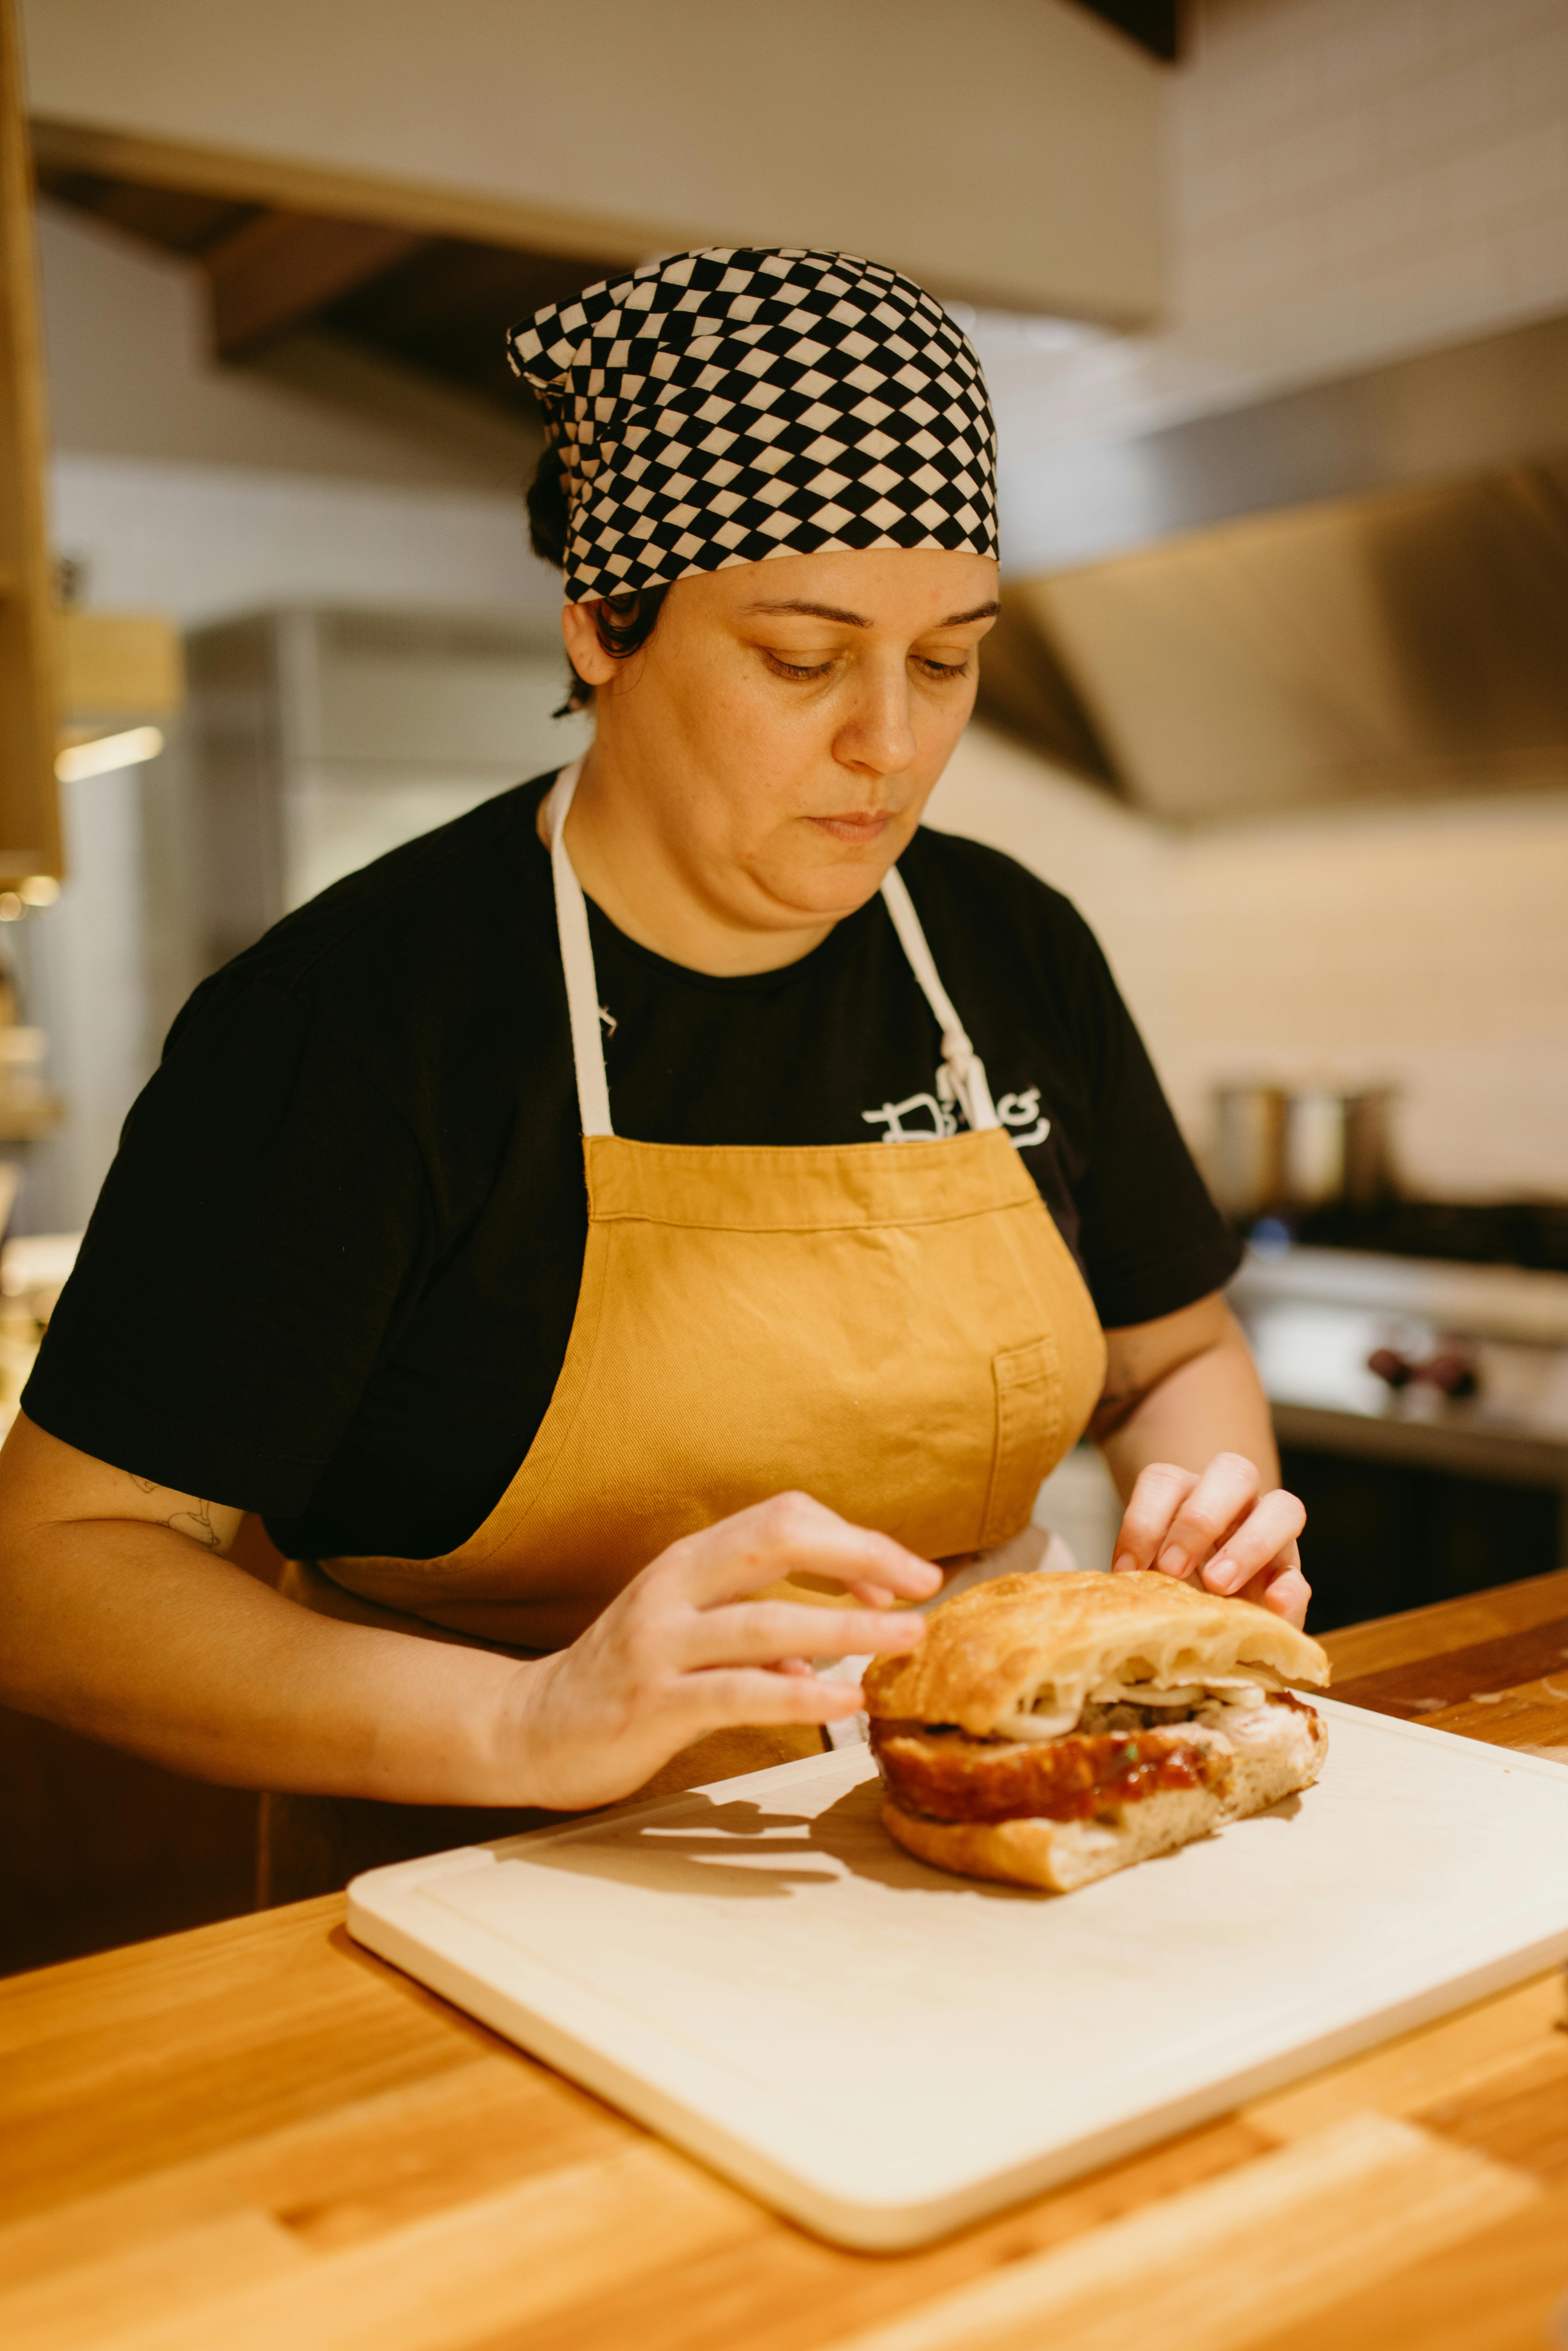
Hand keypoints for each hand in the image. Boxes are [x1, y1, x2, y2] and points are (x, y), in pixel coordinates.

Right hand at [498, 1491, 940, 1809]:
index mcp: (689, 1561)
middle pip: (777, 1539)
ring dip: (846, 1629)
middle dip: (860, 1555)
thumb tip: (831, 1651)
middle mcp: (674, 1588)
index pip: (782, 1518)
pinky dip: (797, 1697)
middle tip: (924, 1584)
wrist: (530, 1728)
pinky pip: (737, 1694)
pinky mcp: (652, 1704)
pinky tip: (842, 1702)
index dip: (850, 1539)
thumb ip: (756, 1628)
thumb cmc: (624, 1678)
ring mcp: (659, 1645)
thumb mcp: (691, 1634)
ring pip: (765, 1621)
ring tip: (906, 1638)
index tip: (899, 1577)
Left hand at [1111, 1452, 1309, 1627]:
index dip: (1142, 1520)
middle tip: (1173, 1568)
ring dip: (1250, 1544)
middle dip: (1200, 1518)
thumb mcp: (1146, 1577)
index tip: (1126, 1569)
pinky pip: (1299, 1574)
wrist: (1209, 1621)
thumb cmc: (1168, 1588)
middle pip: (1232, 1472)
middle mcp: (1235, 1503)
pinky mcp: (1291, 1580)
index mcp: (1187, 1494)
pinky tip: (1273, 1604)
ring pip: (1283, 1507)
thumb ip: (1137, 1574)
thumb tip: (1116, 1587)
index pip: (1164, 1480)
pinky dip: (1289, 1588)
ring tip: (1218, 1585)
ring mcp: (1272, 1536)